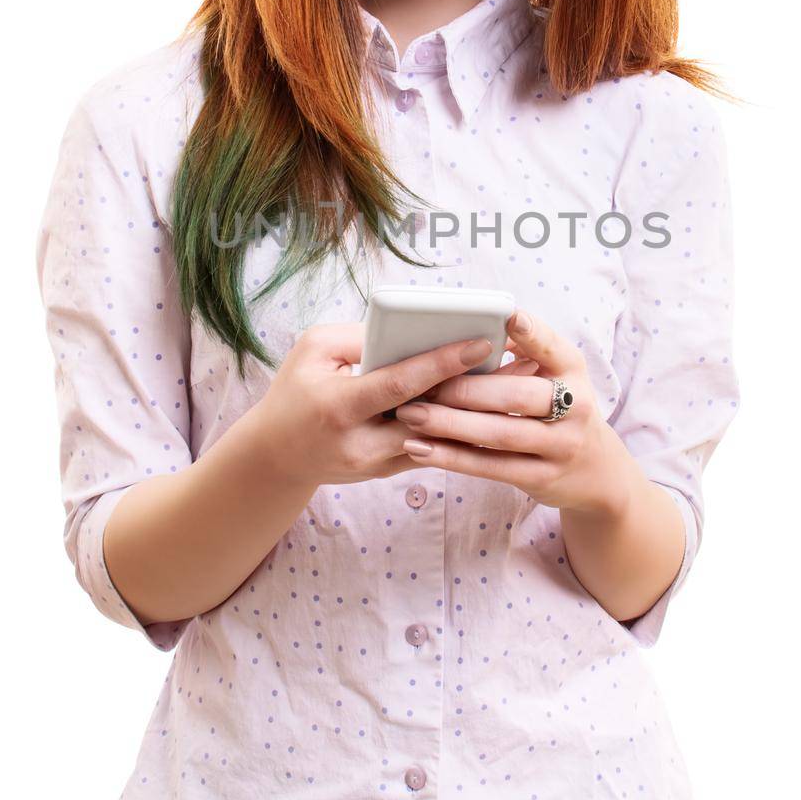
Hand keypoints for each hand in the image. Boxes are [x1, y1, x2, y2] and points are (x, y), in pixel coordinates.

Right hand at [254, 321, 541, 488]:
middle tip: (524, 363)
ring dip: (482, 411)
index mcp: (339, 407)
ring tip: (521, 382)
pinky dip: (465, 426)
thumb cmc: (293, 392)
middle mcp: (362, 442)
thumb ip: (360, 337)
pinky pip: (435, 448)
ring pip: (441, 438)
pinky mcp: (391, 472)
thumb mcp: (312, 350)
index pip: (400, 384)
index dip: (441, 363)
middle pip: (432, 417)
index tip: (480, 342)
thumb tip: (412, 327)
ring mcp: (378, 464)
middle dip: (479, 391)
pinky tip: (497, 405)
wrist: (276, 457)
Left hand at [394, 308, 632, 514]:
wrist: (597, 471)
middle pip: (517, 396)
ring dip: (451, 424)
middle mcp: (574, 406)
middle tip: (424, 384)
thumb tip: (475, 327)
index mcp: (572, 370)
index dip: (531, 334)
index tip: (507, 316)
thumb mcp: (557, 376)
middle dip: (467, 389)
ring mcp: (560, 446)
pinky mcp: (542, 477)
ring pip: (500, 434)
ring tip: (412, 414)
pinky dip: (453, 457)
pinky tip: (420, 448)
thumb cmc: (561, 409)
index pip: (552, 348)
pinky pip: (491, 466)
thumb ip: (523, 351)